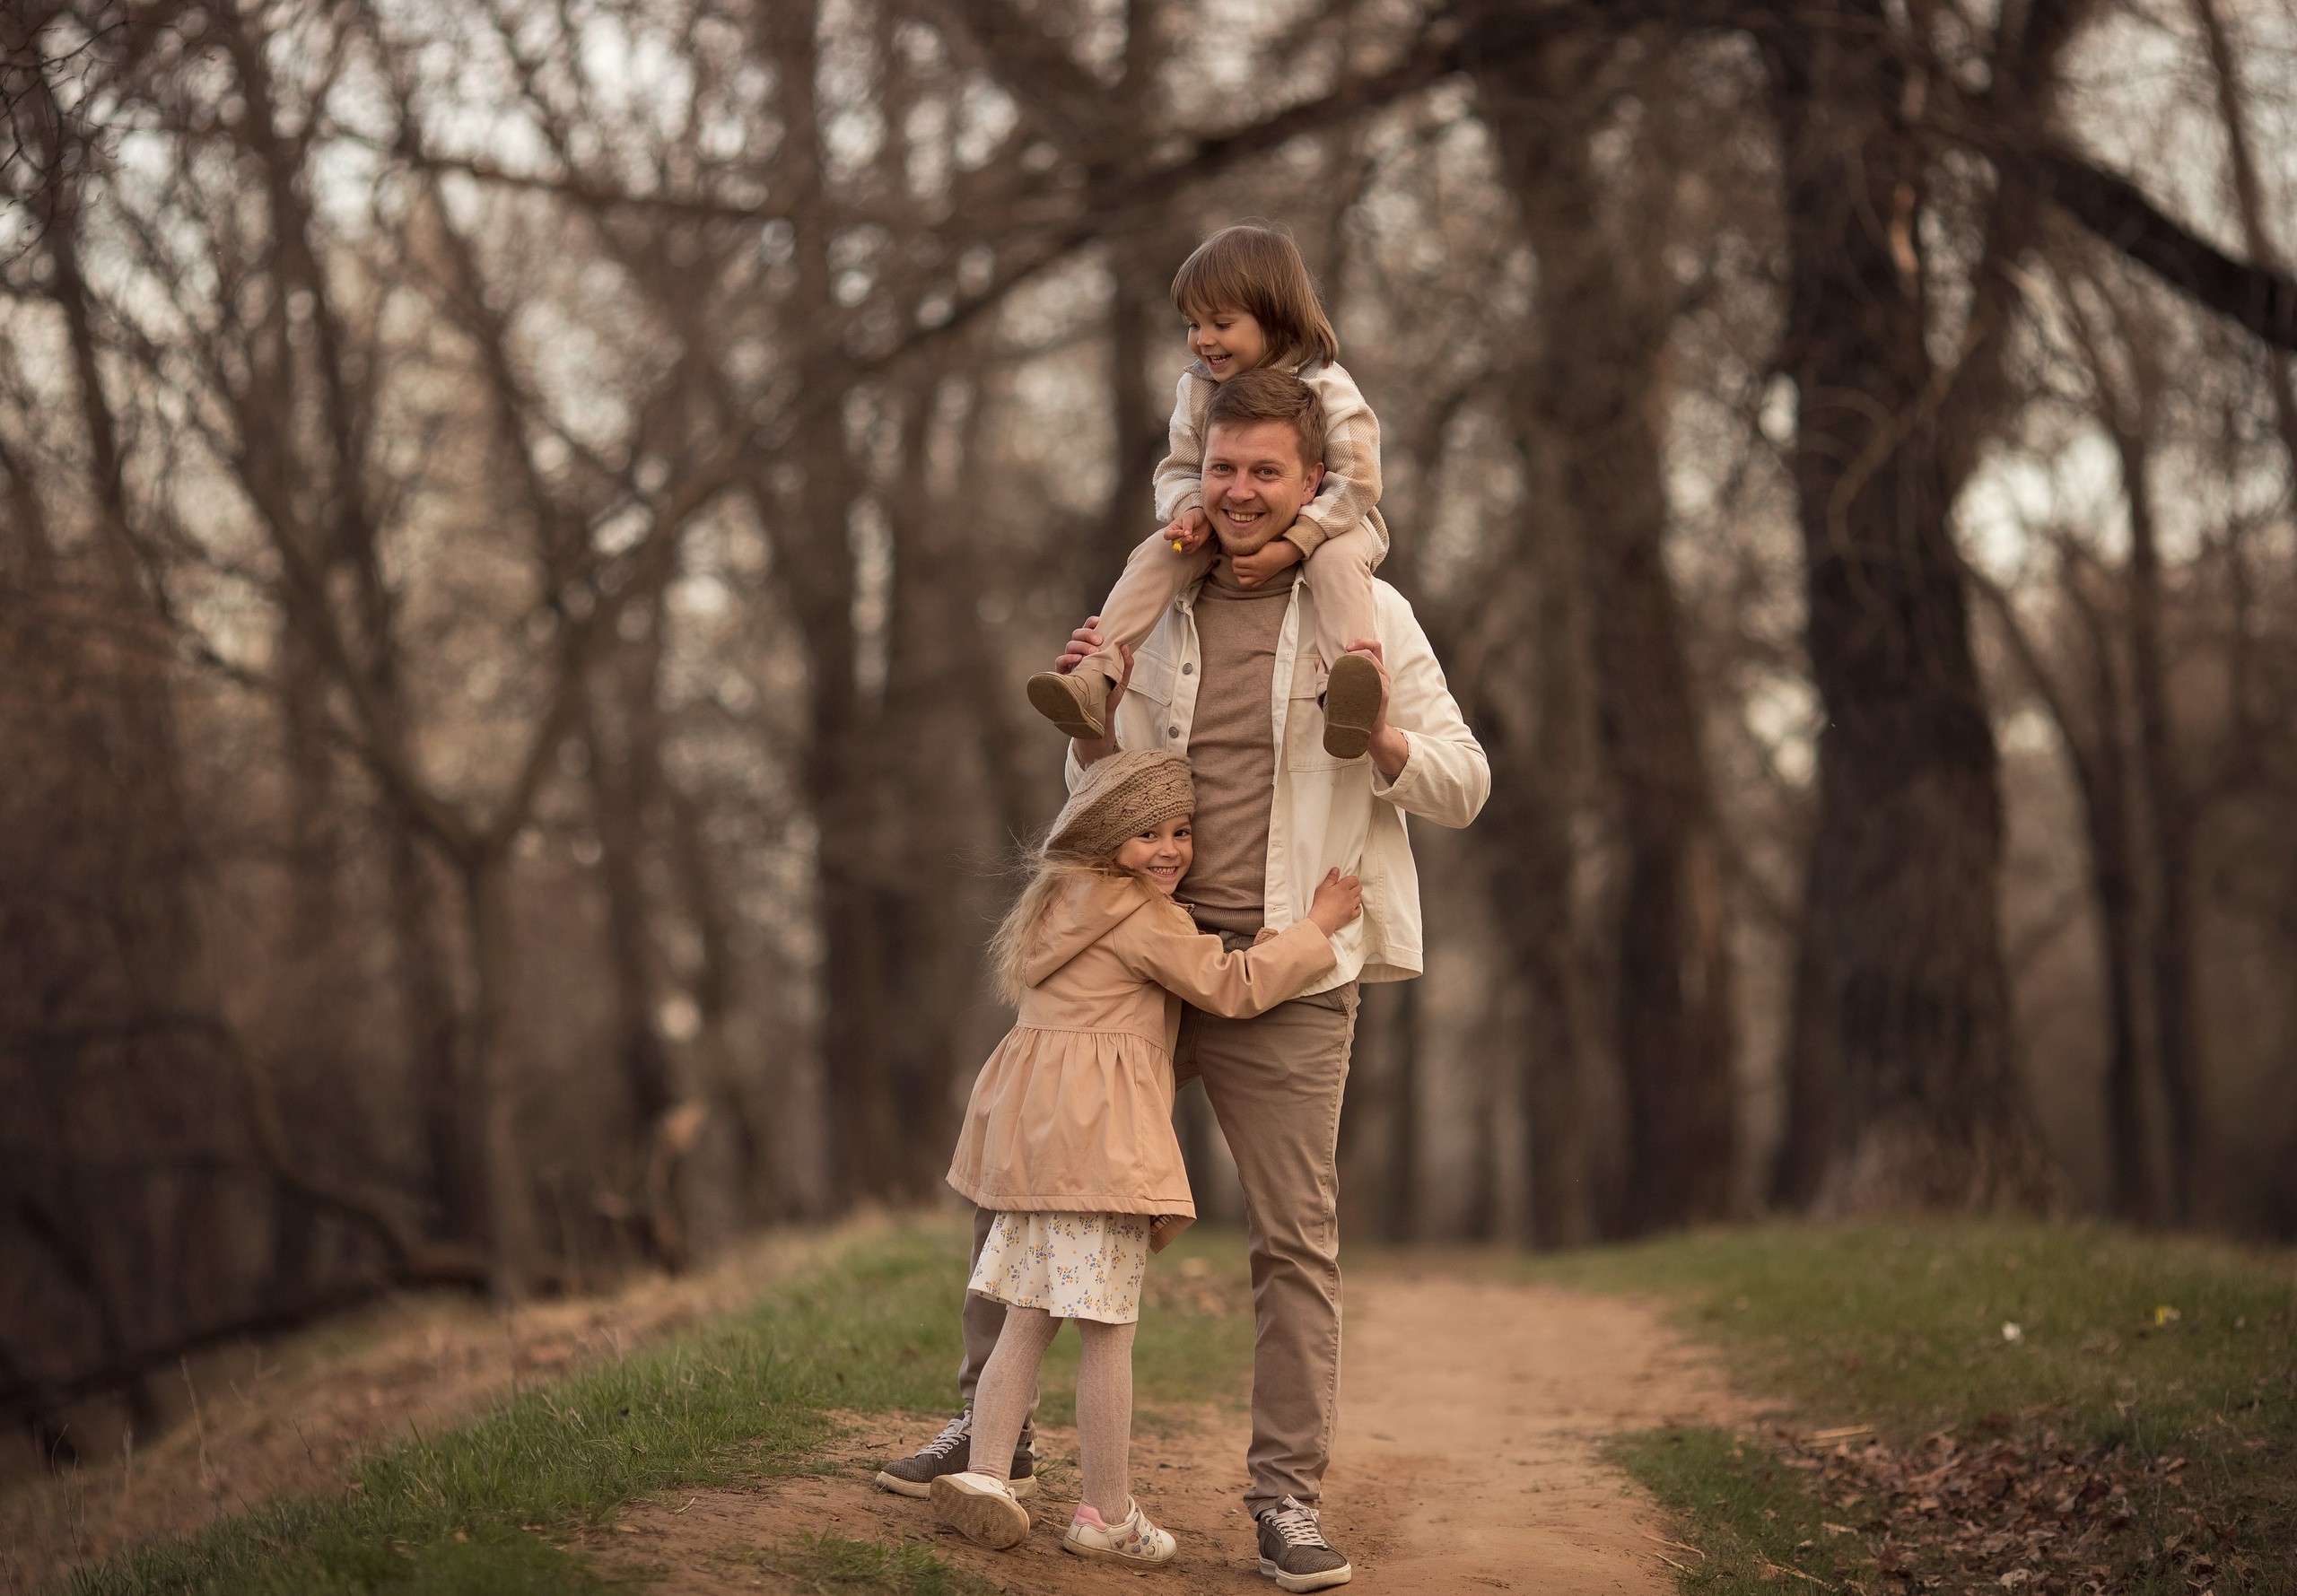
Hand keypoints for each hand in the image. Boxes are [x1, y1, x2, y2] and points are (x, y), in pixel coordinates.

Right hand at [1057, 617, 1132, 765]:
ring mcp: (1072, 664)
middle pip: (1077, 635)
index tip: (1099, 621)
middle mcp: (1081, 655)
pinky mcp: (1065, 676)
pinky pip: (1060, 662)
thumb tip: (1125, 646)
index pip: (1089, 632)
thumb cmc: (1110, 694)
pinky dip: (1068, 658)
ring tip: (1092, 652)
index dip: (1091, 624)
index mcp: (1093, 651)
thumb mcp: (1122, 679)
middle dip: (1086, 633)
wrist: (1101, 714)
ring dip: (1080, 645)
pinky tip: (1078, 660)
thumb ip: (1126, 664)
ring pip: (1069, 645)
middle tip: (1099, 640)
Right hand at [1165, 507, 1210, 553]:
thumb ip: (1187, 525)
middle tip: (1190, 536)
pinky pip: (1190, 550)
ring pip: (1182, 548)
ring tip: (1195, 537)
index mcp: (1172, 528)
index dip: (1173, 535)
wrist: (1205, 519)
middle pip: (1174, 544)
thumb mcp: (1190, 517)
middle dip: (1183, 541)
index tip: (1181, 532)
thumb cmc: (1194, 516)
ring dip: (1189, 544)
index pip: (1167, 535)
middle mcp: (1176, 537)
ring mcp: (1184, 542)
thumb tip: (1185, 534)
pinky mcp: (1191, 546)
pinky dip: (1194, 546)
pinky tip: (1198, 538)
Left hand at [1231, 534, 1303, 588]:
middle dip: (1235, 564)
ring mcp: (1259, 577)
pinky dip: (1247, 580)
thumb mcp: (1260, 544)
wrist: (1286, 554)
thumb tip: (1238, 546)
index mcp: (1254, 562)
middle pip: (1237, 571)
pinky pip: (1251, 585)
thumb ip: (1249, 547)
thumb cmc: (1273, 547)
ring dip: (1239, 574)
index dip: (1234, 556)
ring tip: (1241, 567)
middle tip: (1238, 558)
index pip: (1236, 562)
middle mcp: (1256, 572)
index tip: (1238, 552)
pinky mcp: (1263, 579)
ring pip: (1242, 581)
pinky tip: (1247, 574)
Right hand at [1306, 866, 1362, 935]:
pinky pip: (1359, 910)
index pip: (1354, 880)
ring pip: (1360, 899)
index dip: (1352, 879)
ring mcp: (1351, 907)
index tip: (1348, 880)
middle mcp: (1349, 896)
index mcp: (1343, 888)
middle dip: (1356, 886)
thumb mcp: (1323, 887)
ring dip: (1357, 896)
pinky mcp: (1351, 916)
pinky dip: (1357, 908)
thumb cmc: (1321, 903)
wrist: (1322, 920)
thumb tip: (1336, 869)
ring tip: (1351, 896)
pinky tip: (1353, 907)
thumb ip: (1331, 878)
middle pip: (1359, 888)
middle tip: (1350, 887)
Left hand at [1343, 639, 1409, 780]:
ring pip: (1373, 663)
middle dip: (1358, 647)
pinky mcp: (1383, 694)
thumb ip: (1332, 676)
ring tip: (1345, 664)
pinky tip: (1352, 677)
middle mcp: (1382, 675)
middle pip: (1373, 651)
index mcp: (1375, 672)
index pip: (1375, 648)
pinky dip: (1364, 672)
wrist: (1367, 734)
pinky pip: (1376, 677)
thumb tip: (1316, 661)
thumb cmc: (1355, 711)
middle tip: (1343, 653)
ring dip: (1358, 659)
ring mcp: (1384, 684)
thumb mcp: (1346, 691)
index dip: (1362, 641)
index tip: (1347, 647)